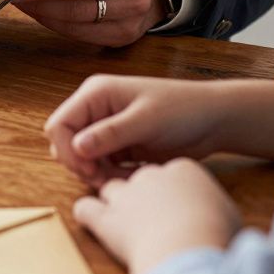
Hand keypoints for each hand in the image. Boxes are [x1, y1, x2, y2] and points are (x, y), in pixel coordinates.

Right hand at [44, 76, 273, 187]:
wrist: (214, 120)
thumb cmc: (183, 110)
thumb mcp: (146, 121)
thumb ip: (110, 134)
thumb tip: (76, 147)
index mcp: (95, 94)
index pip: (59, 125)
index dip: (67, 150)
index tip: (89, 171)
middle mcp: (95, 109)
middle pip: (65, 143)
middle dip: (80, 164)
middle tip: (105, 179)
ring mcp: (105, 128)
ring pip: (80, 158)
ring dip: (95, 173)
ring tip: (121, 179)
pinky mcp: (117, 145)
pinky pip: (100, 166)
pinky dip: (109, 176)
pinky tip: (130, 177)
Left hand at [75, 159, 240, 273]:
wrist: (189, 247)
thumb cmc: (216, 233)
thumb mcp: (229, 215)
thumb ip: (217, 210)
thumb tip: (222, 221)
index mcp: (184, 170)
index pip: (175, 176)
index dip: (177, 193)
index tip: (183, 209)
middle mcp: (150, 176)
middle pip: (142, 179)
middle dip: (146, 197)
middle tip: (156, 219)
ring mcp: (125, 195)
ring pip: (112, 188)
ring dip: (115, 202)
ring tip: (124, 221)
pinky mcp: (105, 218)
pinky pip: (86, 208)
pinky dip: (87, 214)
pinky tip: (92, 222)